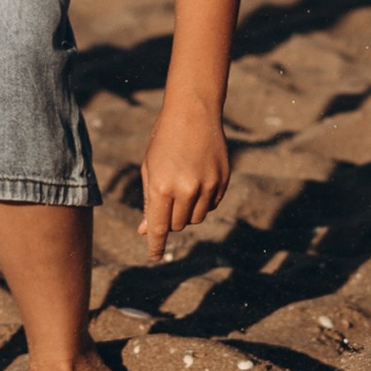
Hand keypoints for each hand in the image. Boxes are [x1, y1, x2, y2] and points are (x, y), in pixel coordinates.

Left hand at [139, 98, 228, 258]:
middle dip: (171, 219)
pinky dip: (202, 201)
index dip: (156, 245)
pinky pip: (211, 205)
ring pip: (196, 218)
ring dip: (187, 211)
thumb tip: (147, 231)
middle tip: (168, 199)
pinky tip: (197, 179)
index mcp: (163, 187)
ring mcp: (208, 186)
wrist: (193, 112)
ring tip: (182, 186)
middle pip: (179, 225)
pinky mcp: (223, 181)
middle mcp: (187, 190)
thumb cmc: (164, 140)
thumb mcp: (150, 169)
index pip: (160, 227)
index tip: (153, 257)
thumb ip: (150, 202)